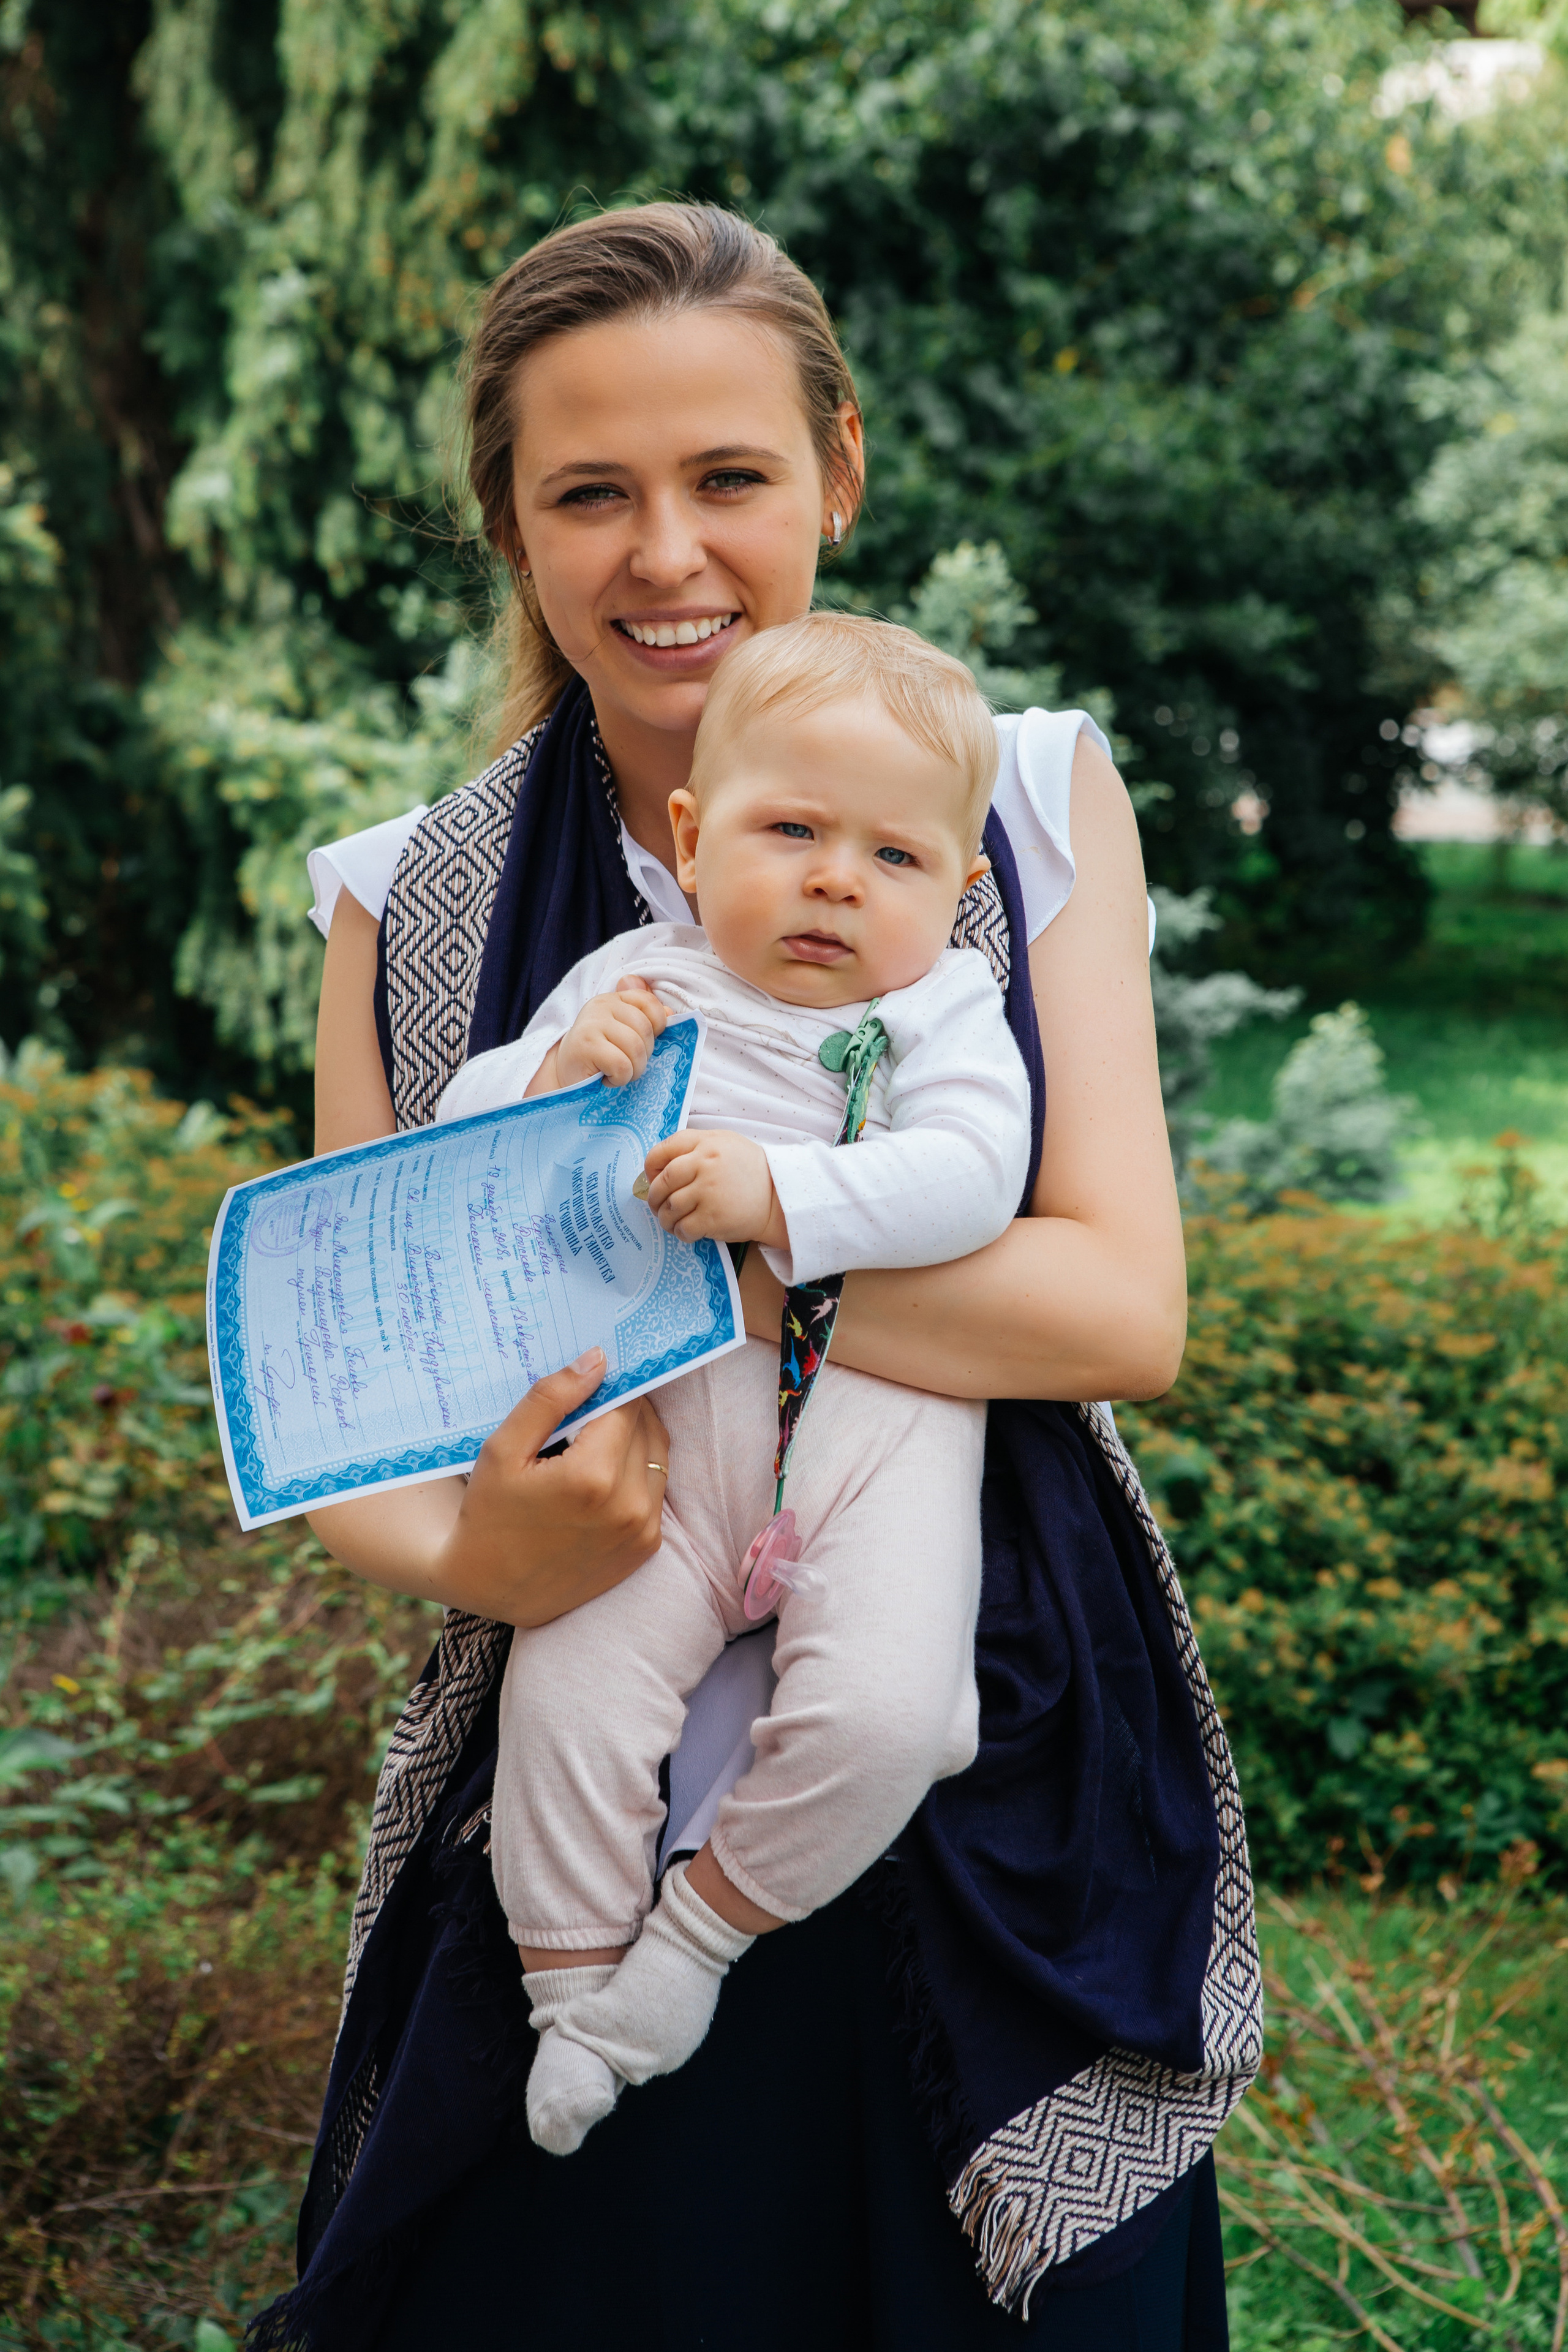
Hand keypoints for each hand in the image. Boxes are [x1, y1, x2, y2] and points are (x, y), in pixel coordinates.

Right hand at [308, 1350, 669, 1624]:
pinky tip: (599, 1478)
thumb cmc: (489, 1515)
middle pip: (646, 1426)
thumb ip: (551, 1399)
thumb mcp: (503, 1449)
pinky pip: (655, 1489)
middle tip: (586, 1414)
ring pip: (657, 1455)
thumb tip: (598, 1360)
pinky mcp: (646, 1547)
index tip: (588, 1387)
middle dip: (621, 1411)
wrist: (491, 1588)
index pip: (625, 1404)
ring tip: (590, 1445)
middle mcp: (628, 1505)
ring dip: (632, 1440)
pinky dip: (634, 1473)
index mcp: (592, 1477)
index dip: (608, 1389)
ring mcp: (642, 1529)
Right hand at [554, 977, 669, 1088]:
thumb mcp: (624, 1033)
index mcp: (614, 1000)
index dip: (657, 1025)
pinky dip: (620, 1078)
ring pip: (635, 1047)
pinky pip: (622, 1064)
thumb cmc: (600, 1056)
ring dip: (634, 1070)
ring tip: (619, 1073)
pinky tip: (608, 1078)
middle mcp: (602, 1005)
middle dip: (644, 1055)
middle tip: (628, 1065)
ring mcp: (592, 1023)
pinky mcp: (586, 1046)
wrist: (565, 1075)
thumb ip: (645, 1018)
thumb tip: (670, 1012)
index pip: (649, 1002)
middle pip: (645, 1029)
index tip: (644, 1042)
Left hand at [640, 1128, 787, 1248]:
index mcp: (705, 1144)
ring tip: (671, 1220)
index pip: (662, 1151)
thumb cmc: (750, 1170)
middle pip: (662, 1182)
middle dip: (654, 1197)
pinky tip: (686, 1230)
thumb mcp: (725, 1143)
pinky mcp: (713, 1218)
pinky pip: (683, 1228)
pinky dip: (679, 1232)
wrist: (779, 1197)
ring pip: (670, 1208)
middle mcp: (705, 1165)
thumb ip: (695, 1146)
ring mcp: (709, 1192)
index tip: (652, 1178)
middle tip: (657, 1205)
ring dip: (665, 1218)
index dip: (650, 1167)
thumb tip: (661, 1165)